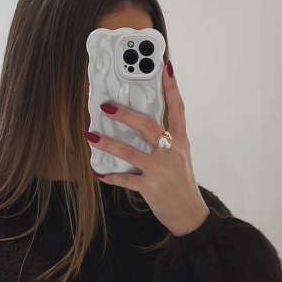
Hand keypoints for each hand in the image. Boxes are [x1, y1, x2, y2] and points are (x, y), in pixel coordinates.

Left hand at [84, 60, 209, 236]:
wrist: (190, 214)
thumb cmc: (182, 183)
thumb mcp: (180, 156)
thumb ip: (166, 139)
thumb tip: (141, 122)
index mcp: (180, 141)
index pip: (177, 108)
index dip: (172, 87)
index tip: (165, 67)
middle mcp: (172, 153)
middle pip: (148, 126)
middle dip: (126, 114)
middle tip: (107, 106)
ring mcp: (161, 171)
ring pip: (130, 153)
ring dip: (108, 144)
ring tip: (91, 135)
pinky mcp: (151, 188)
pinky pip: (126, 180)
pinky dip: (111, 177)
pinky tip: (99, 173)